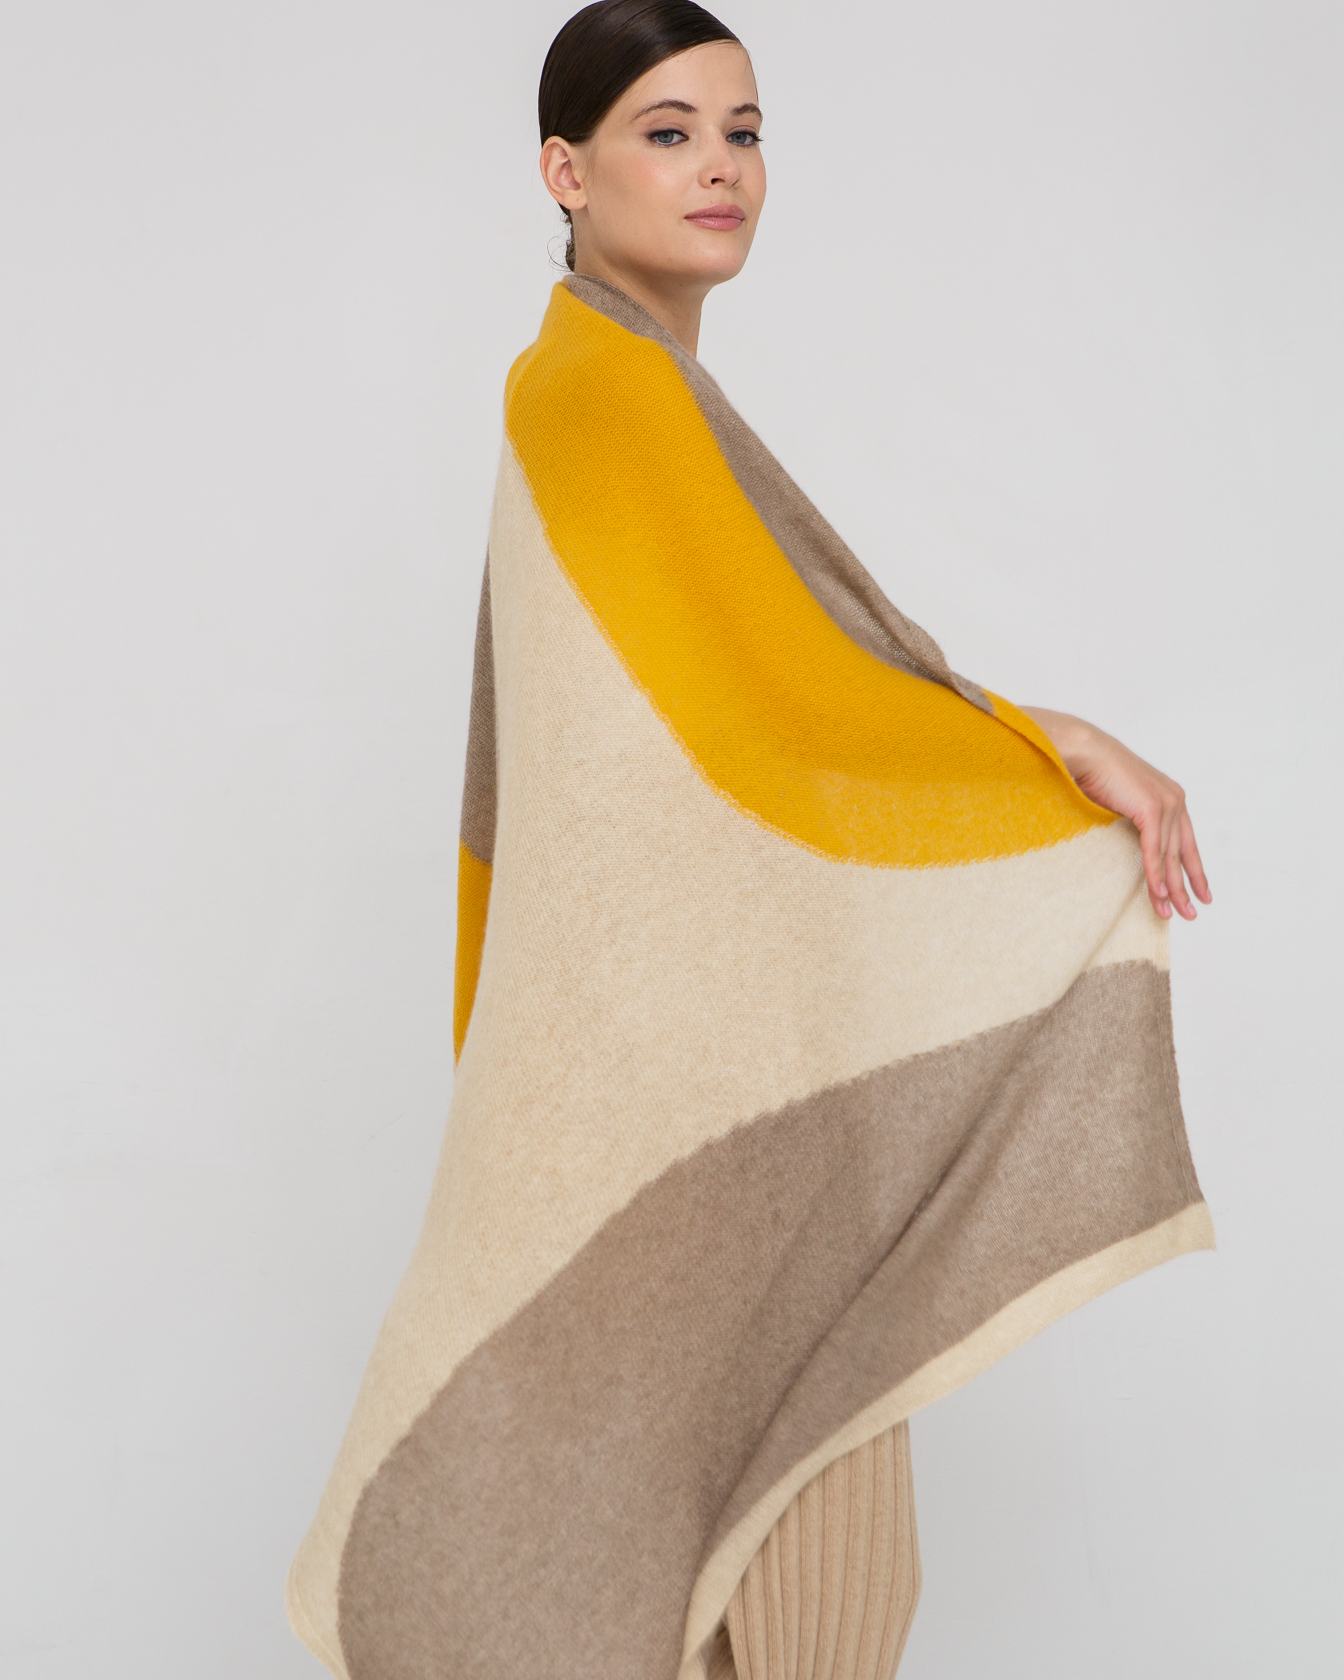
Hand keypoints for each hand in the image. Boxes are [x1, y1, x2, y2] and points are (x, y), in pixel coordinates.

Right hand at [1020, 708, 1211, 920]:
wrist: (1083, 751)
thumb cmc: (1092, 774)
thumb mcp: (1120, 802)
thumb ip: (1132, 820)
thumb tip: (1129, 845)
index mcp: (1170, 797)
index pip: (1185, 841)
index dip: (1193, 870)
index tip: (1201, 893)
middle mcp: (1174, 800)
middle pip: (1182, 852)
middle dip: (1187, 886)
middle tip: (1191, 913)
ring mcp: (1165, 802)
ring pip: (1170, 855)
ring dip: (1170, 888)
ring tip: (1171, 914)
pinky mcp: (1151, 807)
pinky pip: (1155, 849)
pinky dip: (1155, 873)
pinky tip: (1158, 894)